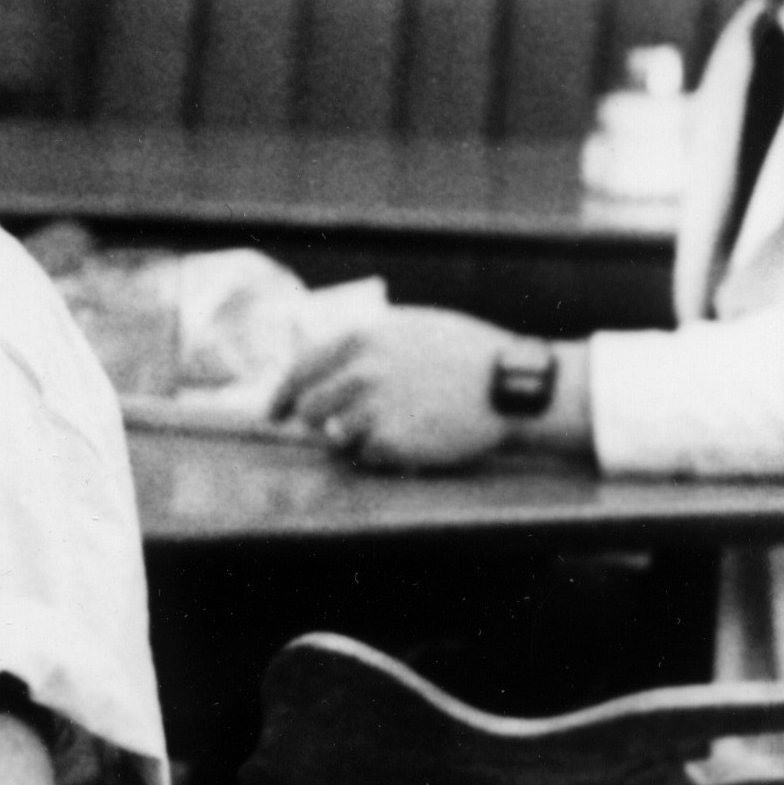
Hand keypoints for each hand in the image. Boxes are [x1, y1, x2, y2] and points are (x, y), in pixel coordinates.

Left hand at [269, 302, 509, 469]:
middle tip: (330, 429)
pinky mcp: (388, 441)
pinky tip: (411, 438)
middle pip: (309, 409)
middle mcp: (361, 369)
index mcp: (363, 336)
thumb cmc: (463, 354)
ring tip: (389, 426)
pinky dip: (380, 454)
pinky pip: (364, 456)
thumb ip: (364, 345)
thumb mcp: (409, 328)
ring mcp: (373, 406)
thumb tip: (318, 366)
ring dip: (351, 438)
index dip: (282, 396)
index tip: (275, 413)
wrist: (508, 385)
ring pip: (334, 436)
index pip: (300, 369)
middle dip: (314, 422)